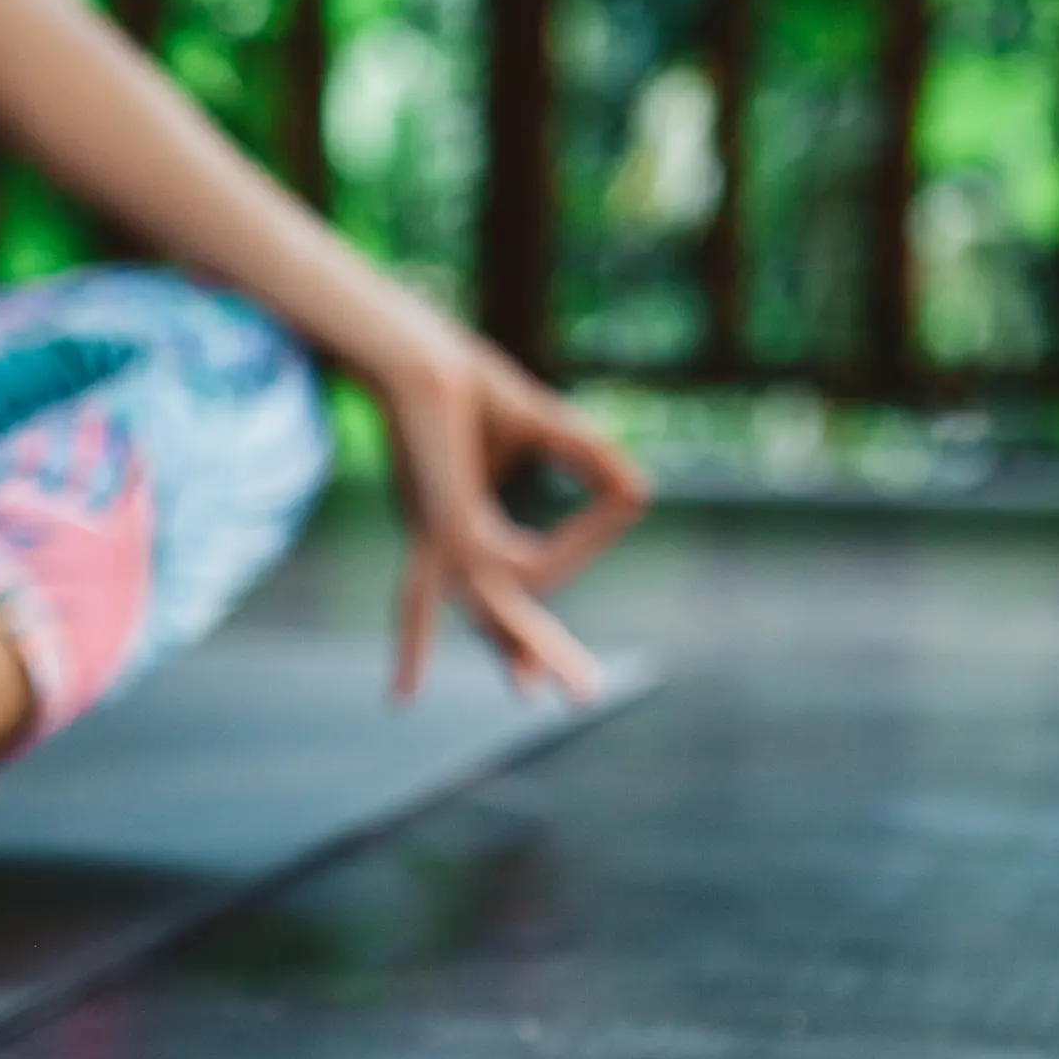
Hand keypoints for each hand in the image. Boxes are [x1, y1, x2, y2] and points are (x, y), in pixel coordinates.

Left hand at [374, 322, 649, 702]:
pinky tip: (552, 581)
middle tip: (586, 696)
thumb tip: (638, 494)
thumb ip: (591, 460)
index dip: (584, 543)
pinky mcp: (448, 531)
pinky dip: (564, 555)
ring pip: (494, 612)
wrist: (420, 363)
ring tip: (558, 692)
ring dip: (530, 648)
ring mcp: (445, 544)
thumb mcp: (547, 427)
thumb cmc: (468, 386)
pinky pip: (520, 564)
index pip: (529, 569)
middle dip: (535, 653)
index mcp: (461, 530)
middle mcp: (447, 546)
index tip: (625, 497)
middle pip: (498, 616)